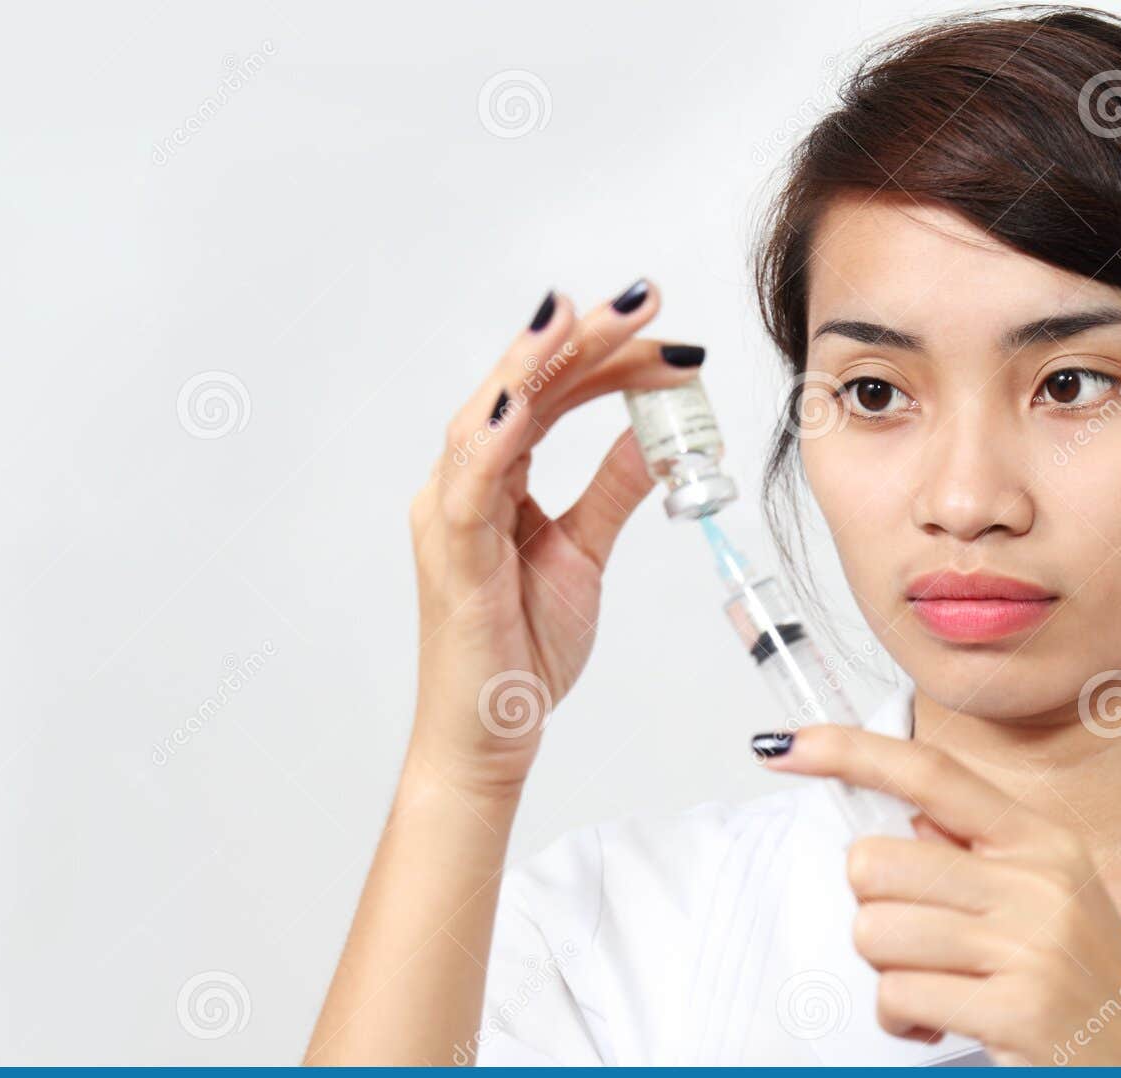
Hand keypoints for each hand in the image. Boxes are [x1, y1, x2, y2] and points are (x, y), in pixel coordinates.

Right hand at [408, 280, 701, 795]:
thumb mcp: (582, 554)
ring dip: (536, 363)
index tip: (672, 341)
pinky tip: (519, 398)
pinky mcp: (449, 554)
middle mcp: (463, 483)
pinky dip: (491, 437)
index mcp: (494, 479)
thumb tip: (652, 438)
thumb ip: (611, 492)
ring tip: (582, 314)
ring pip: (490, 417)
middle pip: (524, 389)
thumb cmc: (520, 649)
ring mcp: (449, 514)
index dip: (608, 361)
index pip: (552, 396)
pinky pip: (467, 484)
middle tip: (644, 299)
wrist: (488, 736)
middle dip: (584, 339)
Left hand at [755, 725, 1120, 1065]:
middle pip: (875, 862)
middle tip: (923, 947)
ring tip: (940, 989)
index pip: (930, 770)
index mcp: (1040, 839)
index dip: (848, 751)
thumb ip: (970, 854)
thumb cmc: (1078, 987)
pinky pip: (898, 993)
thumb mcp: (1042, 898)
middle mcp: (1039, 879)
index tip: (785, 745)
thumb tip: (884, 815)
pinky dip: (903, 1019)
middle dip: (875, 912)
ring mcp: (1032, 942)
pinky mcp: (1018, 1007)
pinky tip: (944, 1023)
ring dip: (889, 973)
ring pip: (875, 930)